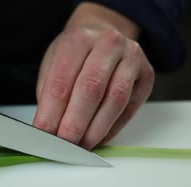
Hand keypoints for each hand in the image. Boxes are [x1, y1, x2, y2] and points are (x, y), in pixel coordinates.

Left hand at [33, 3, 154, 149]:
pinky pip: (129, 108)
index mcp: (78, 39)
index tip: (44, 134)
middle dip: (74, 124)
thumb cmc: (75, 56)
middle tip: (64, 145)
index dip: (51, 113)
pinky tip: (98, 138)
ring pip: (114, 100)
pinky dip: (112, 127)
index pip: (61, 81)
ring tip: (81, 146)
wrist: (102, 36)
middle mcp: (107, 44)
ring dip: (96, 129)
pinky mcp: (146, 75)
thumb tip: (47, 130)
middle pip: (90, 90)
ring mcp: (131, 57)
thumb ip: (50, 96)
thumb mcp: (53, 64)